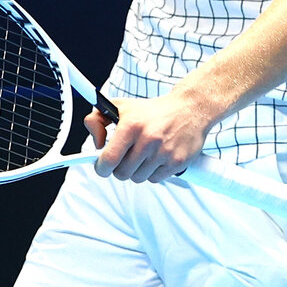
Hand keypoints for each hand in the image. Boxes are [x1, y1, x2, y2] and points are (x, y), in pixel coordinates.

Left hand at [84, 89, 211, 182]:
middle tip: (128, 156)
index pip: (107, 160)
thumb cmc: (154, 110)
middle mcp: (148, 139)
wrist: (191, 108)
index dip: (101, 167)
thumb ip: (97, 120)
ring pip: (138, 178)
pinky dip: (154, 171)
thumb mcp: (121, 107)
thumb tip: (96, 143)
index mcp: (131, 126)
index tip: (103, 166)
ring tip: (146, 154)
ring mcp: (164, 152)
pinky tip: (159, 156)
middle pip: (122, 173)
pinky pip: (155, 179)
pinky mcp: (177, 162)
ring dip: (139, 170)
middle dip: (121, 167)